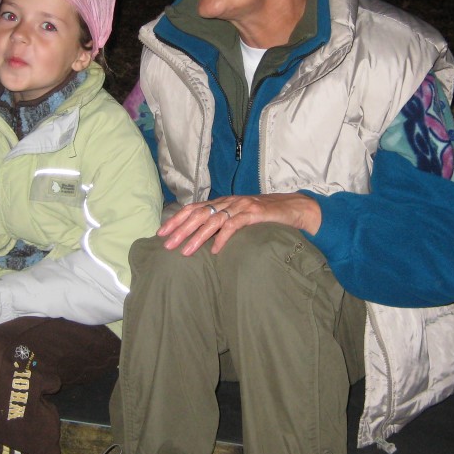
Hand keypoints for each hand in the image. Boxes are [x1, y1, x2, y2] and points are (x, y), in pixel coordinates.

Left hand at [158, 192, 321, 256]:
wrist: (292, 208)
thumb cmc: (263, 217)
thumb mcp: (239, 218)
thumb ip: (221, 225)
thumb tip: (200, 239)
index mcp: (222, 203)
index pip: (193, 208)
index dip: (176, 219)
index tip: (161, 233)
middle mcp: (228, 202)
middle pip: (198, 214)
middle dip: (180, 230)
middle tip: (167, 245)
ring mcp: (241, 207)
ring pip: (214, 220)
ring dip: (197, 237)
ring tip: (185, 251)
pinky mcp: (255, 214)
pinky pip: (235, 226)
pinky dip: (224, 238)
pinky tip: (215, 251)